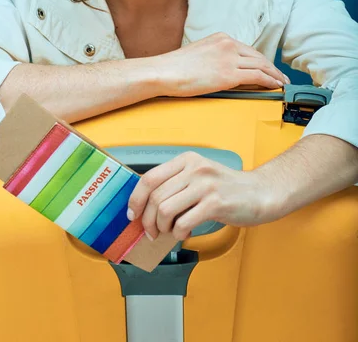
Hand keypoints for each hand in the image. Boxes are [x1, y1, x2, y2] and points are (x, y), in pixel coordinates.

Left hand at [127, 151, 277, 240]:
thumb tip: (147, 207)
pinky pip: (183, 222)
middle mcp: (194, 169)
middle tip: (151, 232)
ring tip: (169, 232)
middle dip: (148, 220)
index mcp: (187, 160)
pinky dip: (178, 234)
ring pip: (165, 210)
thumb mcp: (199, 176)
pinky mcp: (215, 203)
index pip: (149, 177)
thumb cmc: (227, 188)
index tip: (133, 213)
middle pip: (155, 196)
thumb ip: (176, 185)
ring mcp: (205, 185)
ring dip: (162, 228)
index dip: (136, 198)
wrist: (260, 192)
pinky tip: (185, 233)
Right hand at [153, 33, 289, 96]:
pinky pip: (258, 76)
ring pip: (261, 65)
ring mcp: (230, 58)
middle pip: (258, 56)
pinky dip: (270, 81)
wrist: (165, 72)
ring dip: (274, 75)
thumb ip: (214, 57)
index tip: (267, 68)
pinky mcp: (229, 74)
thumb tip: (222, 70)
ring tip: (281, 83)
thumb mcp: (199, 54)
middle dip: (271, 67)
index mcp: (220, 38)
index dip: (260, 60)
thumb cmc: (175, 67)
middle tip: (280, 77)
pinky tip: (275, 86)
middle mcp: (228, 44)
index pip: (247, 49)